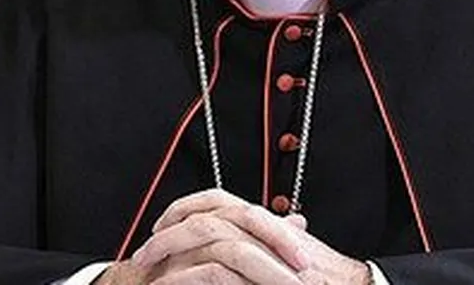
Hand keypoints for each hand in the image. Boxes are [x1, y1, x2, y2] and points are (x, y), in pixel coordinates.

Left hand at [128, 189, 370, 284]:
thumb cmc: (328, 280)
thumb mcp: (297, 255)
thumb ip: (281, 241)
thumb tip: (278, 231)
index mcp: (269, 223)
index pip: (220, 198)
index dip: (186, 205)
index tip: (162, 223)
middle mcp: (267, 231)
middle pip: (208, 213)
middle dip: (170, 227)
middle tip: (144, 249)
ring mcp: (267, 253)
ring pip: (208, 236)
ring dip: (170, 250)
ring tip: (147, 267)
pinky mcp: (265, 277)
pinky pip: (216, 270)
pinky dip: (186, 276)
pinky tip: (169, 284)